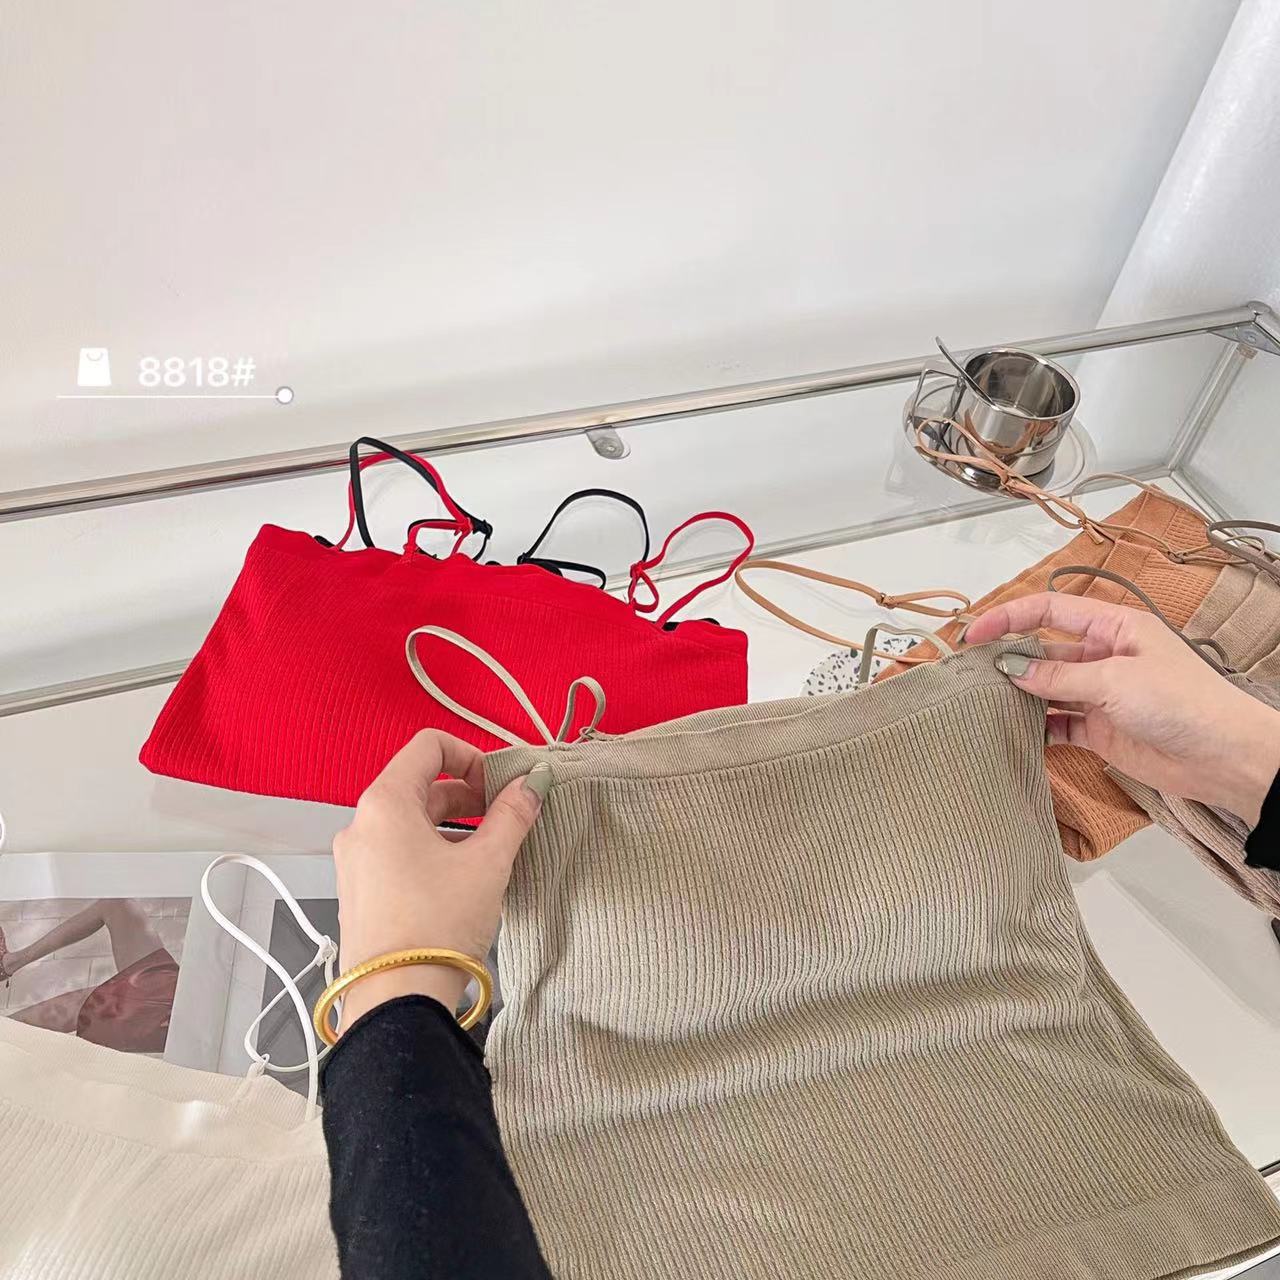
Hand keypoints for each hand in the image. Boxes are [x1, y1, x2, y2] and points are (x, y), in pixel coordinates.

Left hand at [331, 730, 551, 1034]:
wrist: (397, 1000)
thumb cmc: (437, 925)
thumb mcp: (488, 863)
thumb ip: (513, 814)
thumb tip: (534, 782)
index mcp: (385, 803)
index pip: (429, 746)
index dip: (472, 755)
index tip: (500, 784)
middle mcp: (361, 825)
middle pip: (421, 785)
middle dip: (469, 795)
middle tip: (506, 817)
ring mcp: (357, 860)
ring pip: (411, 822)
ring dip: (454, 826)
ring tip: (491, 853)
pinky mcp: (361, 892)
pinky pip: (399, 853)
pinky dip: (433, 852)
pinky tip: (464, 880)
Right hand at [965, 592, 1279, 823]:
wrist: (1222, 756)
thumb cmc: (1182, 702)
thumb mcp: (1115, 680)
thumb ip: (1059, 675)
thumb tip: (1011, 669)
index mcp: (1113, 626)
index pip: (1049, 610)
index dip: (1008, 617)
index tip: (974, 634)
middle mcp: (1103, 655)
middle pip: (1043, 648)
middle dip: (1008, 657)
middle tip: (969, 672)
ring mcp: (1100, 693)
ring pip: (1046, 687)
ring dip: (1019, 694)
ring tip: (983, 702)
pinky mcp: (1099, 728)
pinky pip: (1057, 723)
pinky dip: (1036, 727)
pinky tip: (1013, 730)